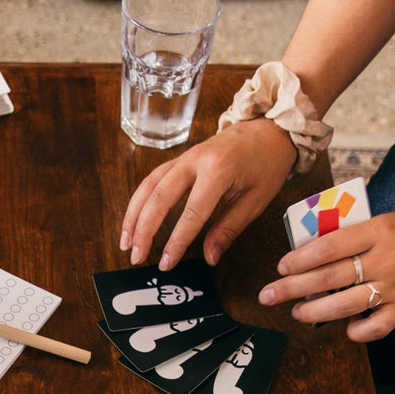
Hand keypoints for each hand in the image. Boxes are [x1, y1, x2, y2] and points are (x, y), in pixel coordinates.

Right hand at [120, 118, 296, 270]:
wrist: (268, 130)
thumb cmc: (266, 164)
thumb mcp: (255, 201)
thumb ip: (229, 229)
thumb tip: (209, 258)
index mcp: (218, 170)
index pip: (191, 213)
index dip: (176, 242)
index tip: (166, 264)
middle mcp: (196, 160)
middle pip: (160, 197)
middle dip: (144, 229)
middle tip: (136, 256)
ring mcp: (185, 156)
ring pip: (149, 186)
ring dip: (134, 215)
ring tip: (126, 242)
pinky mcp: (180, 158)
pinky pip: (152, 179)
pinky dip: (139, 200)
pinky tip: (133, 220)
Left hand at [258, 208, 394, 342]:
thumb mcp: (384, 219)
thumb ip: (352, 234)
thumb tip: (309, 251)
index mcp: (378, 231)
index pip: (330, 246)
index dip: (300, 259)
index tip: (281, 267)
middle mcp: (386, 260)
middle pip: (329, 277)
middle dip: (292, 288)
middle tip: (268, 295)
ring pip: (345, 305)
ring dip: (314, 311)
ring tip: (297, 311)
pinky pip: (374, 328)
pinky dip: (356, 331)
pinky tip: (345, 326)